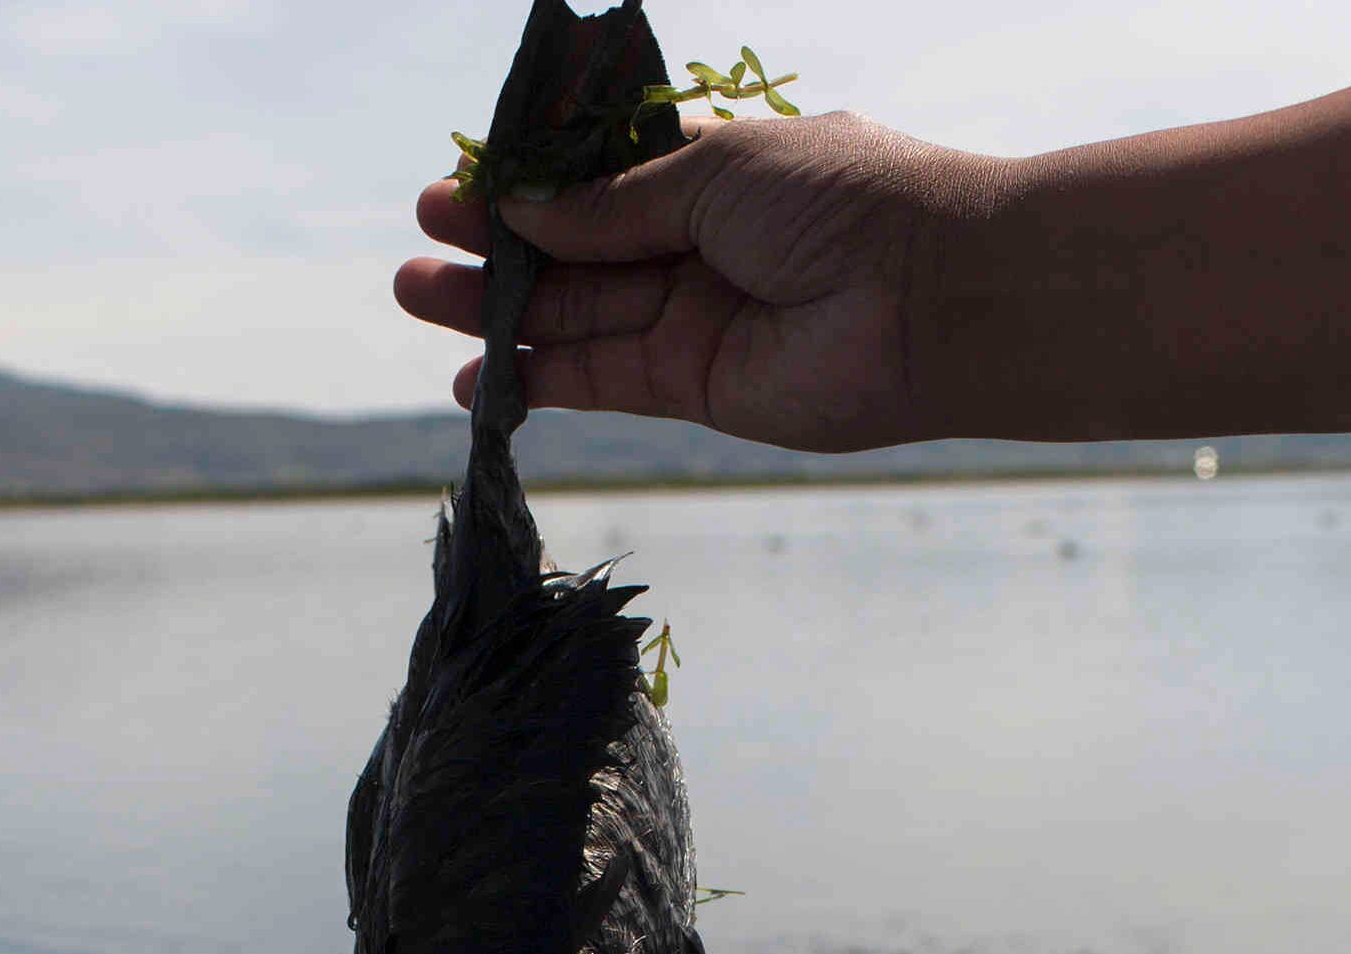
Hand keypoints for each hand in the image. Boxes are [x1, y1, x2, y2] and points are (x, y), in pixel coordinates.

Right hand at [393, 112, 1011, 453]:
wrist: (933, 295)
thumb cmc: (843, 201)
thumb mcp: (714, 173)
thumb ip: (612, 205)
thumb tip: (522, 208)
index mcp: (713, 171)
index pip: (601, 180)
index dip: (530, 184)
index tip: (459, 184)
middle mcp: (700, 245)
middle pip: (576, 250)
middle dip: (497, 248)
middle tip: (419, 247)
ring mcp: (696, 317)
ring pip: (576, 315)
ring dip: (498, 313)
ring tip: (416, 296)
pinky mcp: (697, 386)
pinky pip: (600, 380)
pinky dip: (538, 380)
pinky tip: (476, 378)